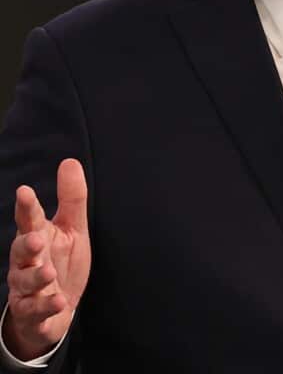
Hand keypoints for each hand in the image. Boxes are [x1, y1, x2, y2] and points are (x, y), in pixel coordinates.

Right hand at [2, 160, 90, 360]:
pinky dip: (45, 306)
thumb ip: (71, 199)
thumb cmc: (59, 262)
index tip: (24, 191)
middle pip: (20, 251)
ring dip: (35, 277)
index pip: (29, 220)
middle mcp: (27, 262)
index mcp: (37, 238)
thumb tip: (70, 161)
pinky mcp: (33, 312)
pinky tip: (57, 301)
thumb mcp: (72, 229)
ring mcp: (27, 288)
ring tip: (49, 272)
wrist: (52, 310)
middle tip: (36, 238)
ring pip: (24, 282)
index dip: (26, 207)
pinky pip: (36, 310)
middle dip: (25, 245)